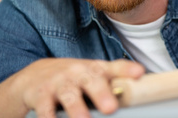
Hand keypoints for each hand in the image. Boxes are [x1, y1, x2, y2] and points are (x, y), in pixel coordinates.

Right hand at [13, 58, 144, 117]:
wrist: (35, 75)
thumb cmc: (75, 78)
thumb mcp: (94, 74)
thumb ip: (116, 79)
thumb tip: (141, 87)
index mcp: (96, 69)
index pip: (115, 67)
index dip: (127, 70)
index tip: (139, 73)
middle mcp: (79, 73)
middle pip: (92, 81)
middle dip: (102, 94)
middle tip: (111, 108)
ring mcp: (60, 84)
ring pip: (70, 97)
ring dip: (77, 110)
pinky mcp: (41, 96)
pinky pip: (45, 110)